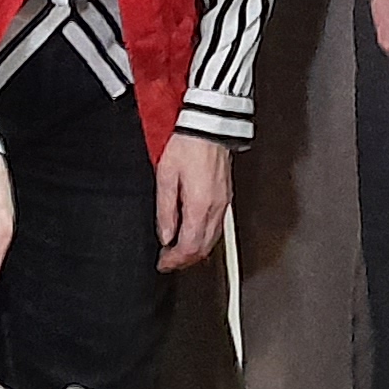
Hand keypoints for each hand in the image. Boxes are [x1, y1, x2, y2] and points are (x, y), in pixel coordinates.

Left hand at [154, 132, 231, 271]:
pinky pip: (216, 226)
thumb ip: (165, 210)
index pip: (189, 246)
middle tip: (168, 261)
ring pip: (212, 240)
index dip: (174, 261)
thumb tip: (165, 235)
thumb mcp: (165, 176)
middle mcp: (216, 207)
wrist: (208, 125)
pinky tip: (193, 234)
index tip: (163, 263)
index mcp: (200, 205)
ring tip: (177, 251)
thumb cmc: (187, 144)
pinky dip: (204, 237)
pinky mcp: (226, 196)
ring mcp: (224, 202)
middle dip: (184, 260)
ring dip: (195, 251)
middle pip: (203, 248)